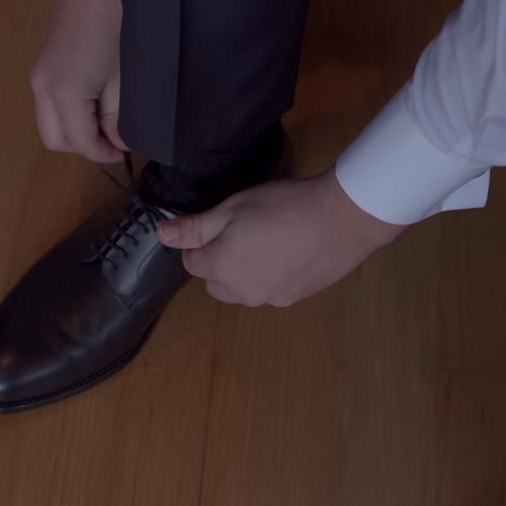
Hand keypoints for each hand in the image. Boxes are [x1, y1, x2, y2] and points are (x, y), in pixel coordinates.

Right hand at [30, 0, 126, 163]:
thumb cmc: (117, 19)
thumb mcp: (125, 74)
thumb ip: (118, 114)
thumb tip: (116, 140)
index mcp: (62, 92)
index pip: (79, 142)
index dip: (104, 153)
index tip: (127, 150)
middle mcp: (41, 86)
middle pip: (55, 139)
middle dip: (84, 146)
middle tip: (114, 139)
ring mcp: (38, 72)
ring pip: (50, 121)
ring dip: (76, 128)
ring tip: (108, 117)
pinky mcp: (43, 60)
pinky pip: (49, 101)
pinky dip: (69, 110)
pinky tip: (96, 97)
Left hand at [158, 171, 404, 306]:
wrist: (344, 219)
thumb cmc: (282, 206)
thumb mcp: (233, 208)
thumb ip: (195, 227)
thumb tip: (161, 235)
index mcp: (221, 270)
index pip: (190, 263)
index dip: (200, 241)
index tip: (221, 222)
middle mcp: (242, 293)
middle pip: (214, 282)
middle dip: (219, 262)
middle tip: (243, 231)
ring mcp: (271, 300)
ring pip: (243, 289)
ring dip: (245, 272)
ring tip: (269, 241)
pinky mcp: (297, 298)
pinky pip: (270, 291)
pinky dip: (271, 276)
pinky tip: (291, 252)